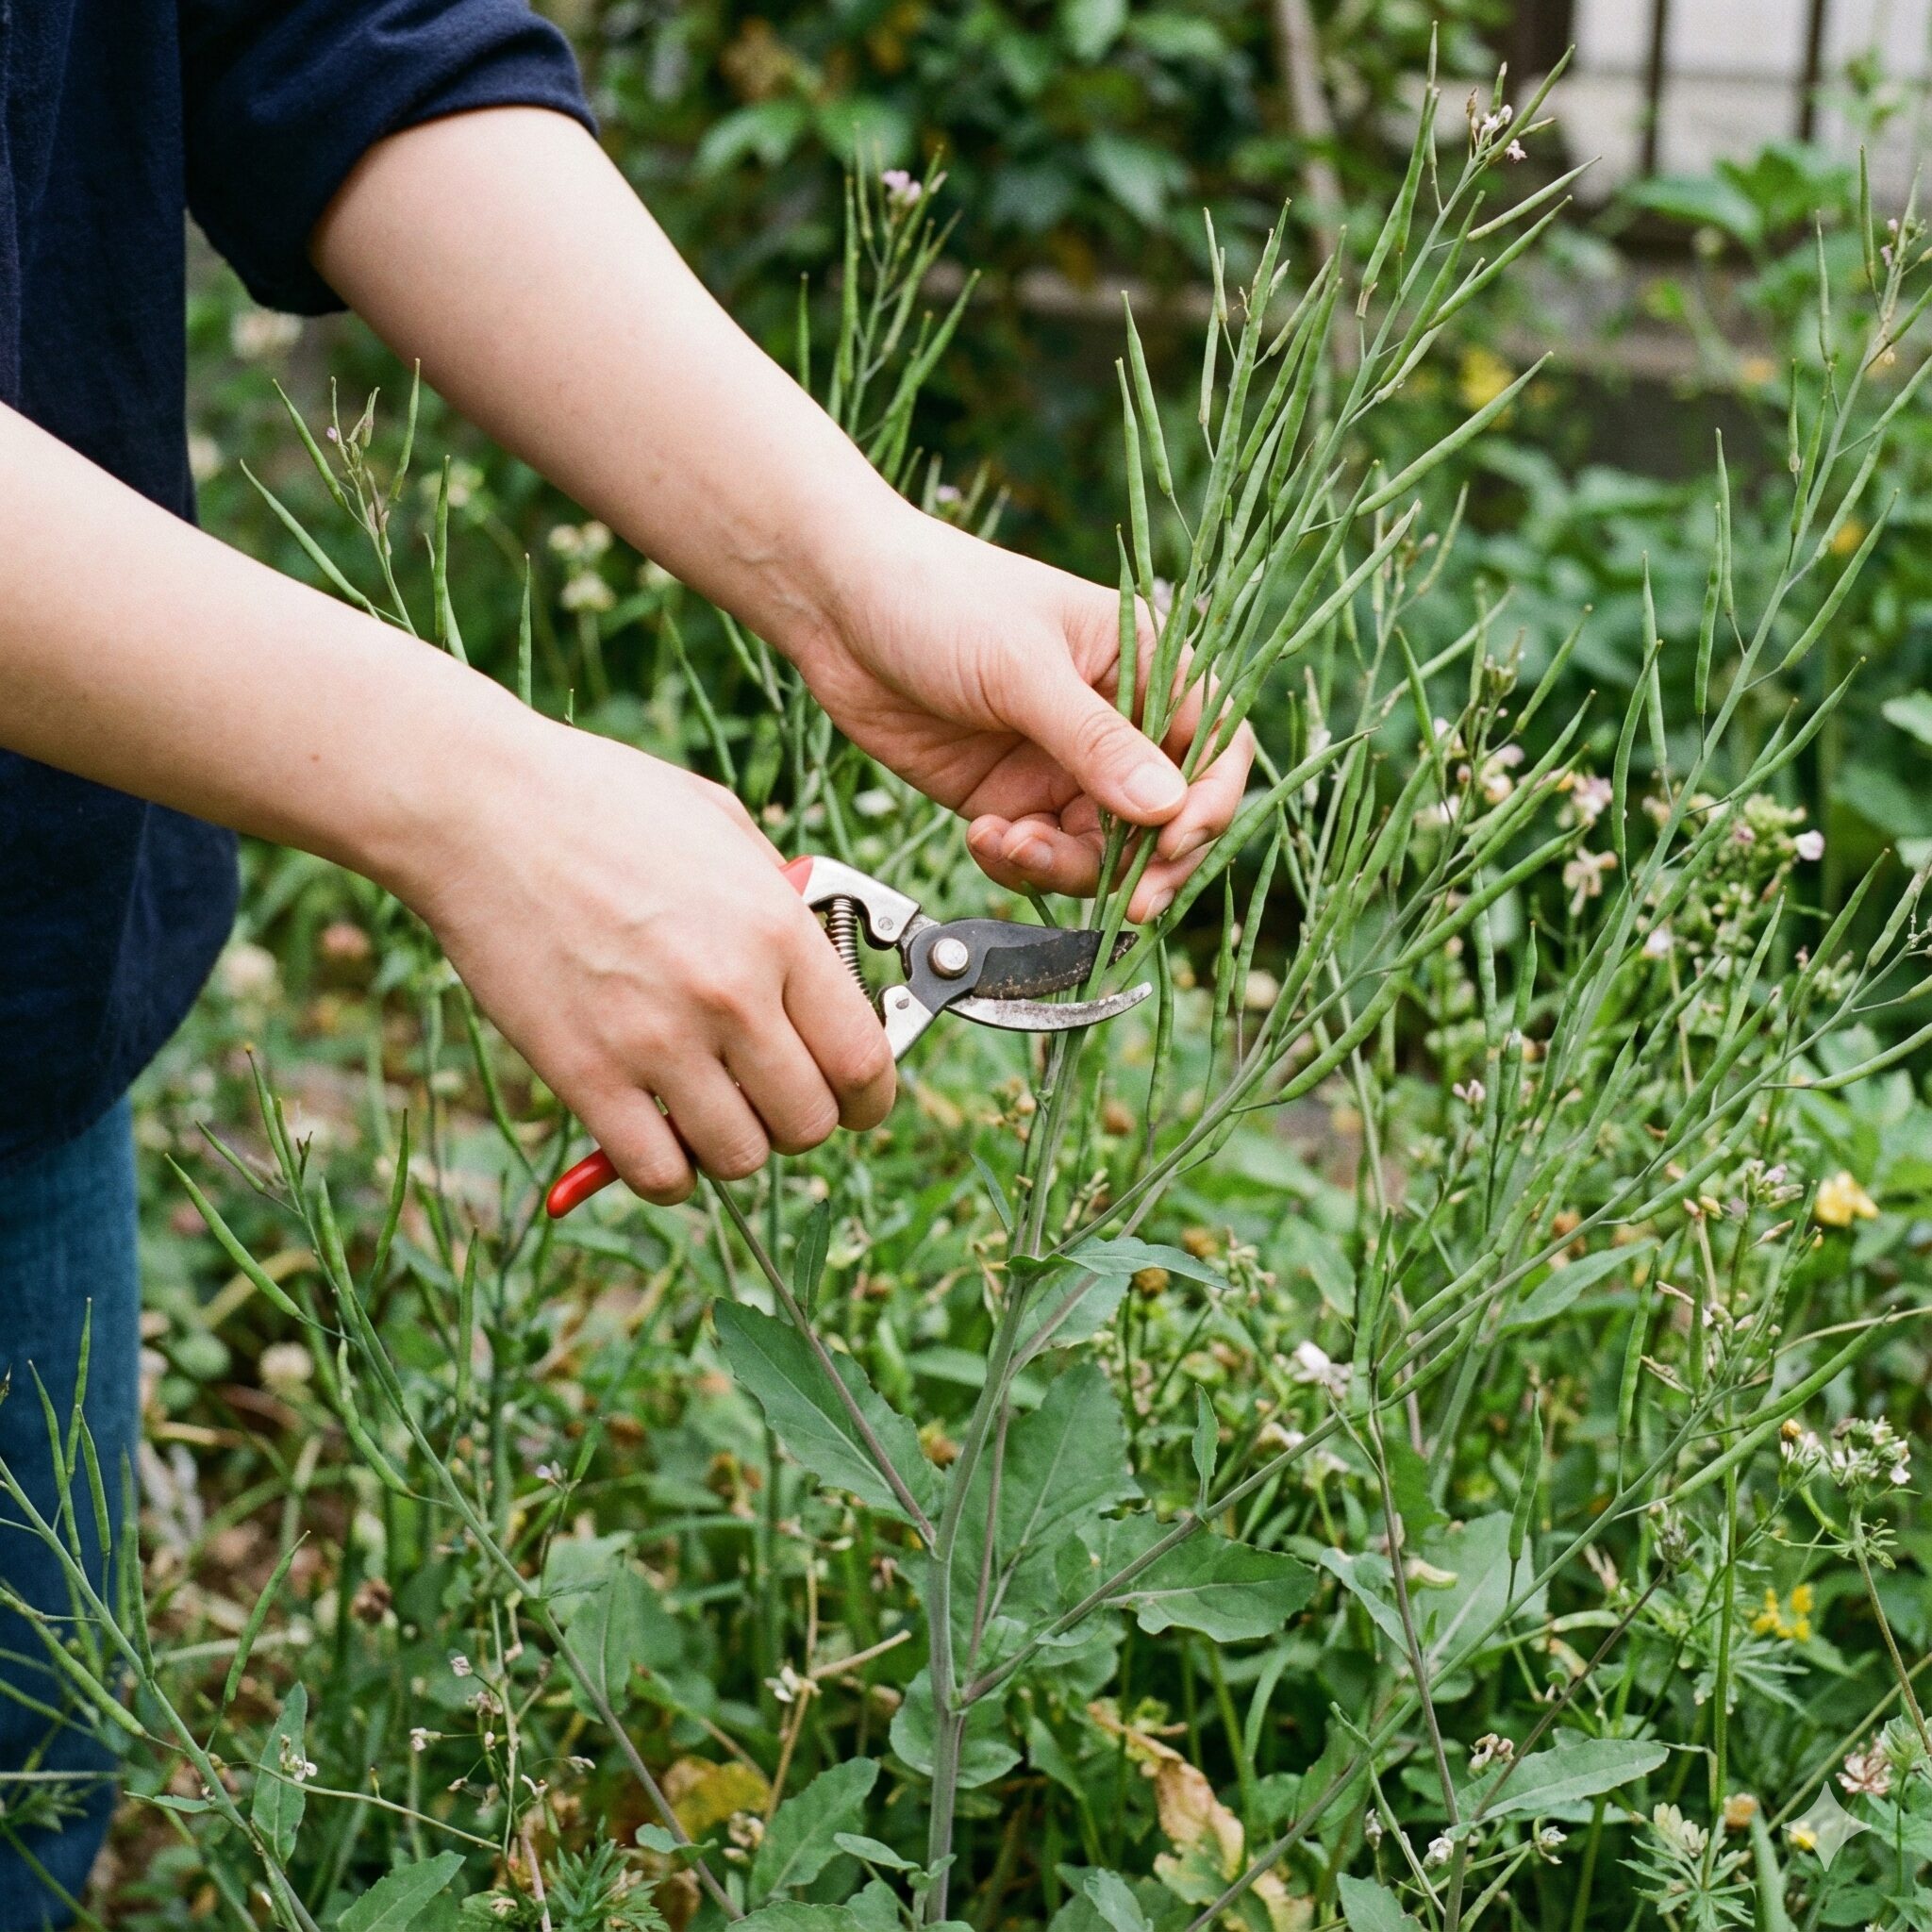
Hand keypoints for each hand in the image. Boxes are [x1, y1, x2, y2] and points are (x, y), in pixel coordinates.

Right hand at [405, 717, 892, 1201]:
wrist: (476, 808)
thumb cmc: (601, 802)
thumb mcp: (725, 828)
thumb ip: (783, 902)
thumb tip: (823, 966)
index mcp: (777, 929)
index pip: (863, 1059)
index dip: (871, 1094)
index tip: (858, 1099)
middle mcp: (729, 994)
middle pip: (810, 1122)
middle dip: (802, 1121)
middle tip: (772, 1100)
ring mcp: (654, 1040)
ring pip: (739, 1157)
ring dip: (733, 1146)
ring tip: (710, 1111)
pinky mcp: (584, 1073)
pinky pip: (657, 1172)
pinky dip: (667, 1173)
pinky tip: (657, 1137)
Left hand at [796, 511, 1253, 921]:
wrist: (833, 604)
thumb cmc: (936, 597)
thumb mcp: (1022, 667)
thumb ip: (1093, 742)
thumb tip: (1167, 808)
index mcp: (1142, 661)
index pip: (1213, 742)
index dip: (1208, 800)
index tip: (1174, 841)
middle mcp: (1110, 720)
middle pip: (1163, 815)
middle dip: (1145, 861)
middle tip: (1124, 901)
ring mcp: (1058, 764)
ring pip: (1100, 848)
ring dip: (1066, 866)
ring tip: (1013, 846)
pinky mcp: (1007, 797)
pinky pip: (1036, 855)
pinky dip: (1017, 862)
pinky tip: (983, 835)